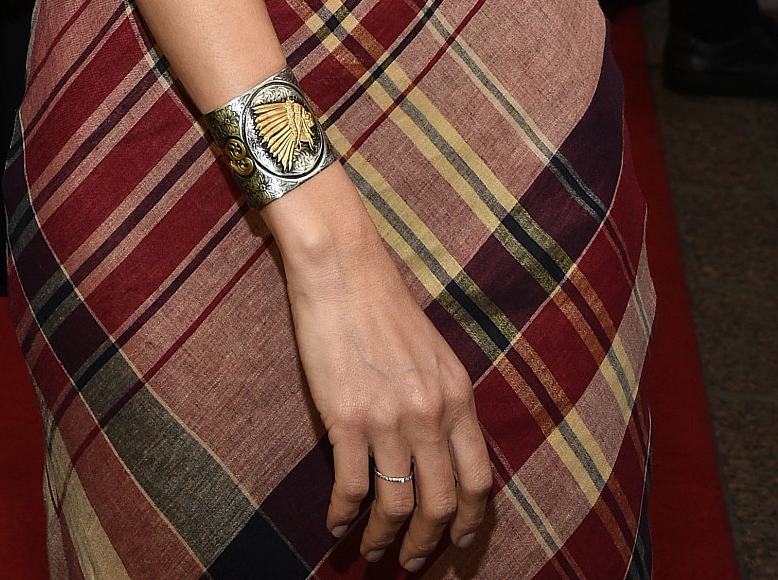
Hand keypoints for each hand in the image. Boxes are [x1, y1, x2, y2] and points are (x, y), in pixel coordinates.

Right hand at [268, 169, 491, 569]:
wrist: (340, 264)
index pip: (478, 481)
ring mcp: (387, 418)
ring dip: (385, 539)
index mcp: (457, 396)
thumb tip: (442, 450)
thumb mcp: (432, 351)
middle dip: (426, 544)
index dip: (469, 521)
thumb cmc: (381, 301)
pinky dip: (344, 514)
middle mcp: (430, 414)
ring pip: (396, 505)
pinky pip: (351, 486)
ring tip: (373, 551)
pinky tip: (336, 522)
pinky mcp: (345, 417)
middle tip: (412, 562)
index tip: (456, 541)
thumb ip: (442, 399)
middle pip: (439, 504)